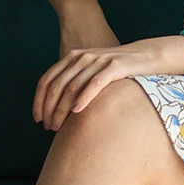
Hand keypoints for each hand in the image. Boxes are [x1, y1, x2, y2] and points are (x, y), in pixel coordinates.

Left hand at [33, 34, 183, 129]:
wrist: (146, 56)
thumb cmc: (117, 71)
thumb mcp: (91, 72)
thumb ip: (75, 83)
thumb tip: (58, 109)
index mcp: (72, 58)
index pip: (47, 80)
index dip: (38, 101)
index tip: (37, 119)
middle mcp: (82, 57)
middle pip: (57, 85)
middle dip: (50, 109)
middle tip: (49, 128)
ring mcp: (98, 60)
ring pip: (72, 86)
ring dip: (62, 109)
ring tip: (59, 126)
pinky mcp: (115, 65)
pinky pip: (95, 82)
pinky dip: (84, 97)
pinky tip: (77, 112)